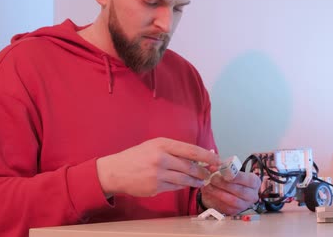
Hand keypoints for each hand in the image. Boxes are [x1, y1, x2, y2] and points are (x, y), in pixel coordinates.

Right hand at [96, 137, 220, 196]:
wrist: (116, 171)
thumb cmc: (137, 156)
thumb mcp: (154, 145)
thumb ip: (174, 150)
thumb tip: (197, 156)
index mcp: (162, 144)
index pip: (191, 150)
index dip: (206, 156)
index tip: (216, 160)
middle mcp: (161, 158)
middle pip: (190, 167)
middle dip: (203, 172)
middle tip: (209, 174)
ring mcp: (158, 174)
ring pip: (184, 180)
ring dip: (196, 181)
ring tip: (201, 181)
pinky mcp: (155, 187)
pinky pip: (175, 187)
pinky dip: (182, 186)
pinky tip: (185, 185)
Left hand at [200, 171, 260, 214]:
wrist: (227, 190)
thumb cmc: (230, 179)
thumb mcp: (228, 170)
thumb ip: (223, 168)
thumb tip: (214, 167)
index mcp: (254, 182)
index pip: (249, 180)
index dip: (238, 177)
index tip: (226, 173)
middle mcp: (252, 195)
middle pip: (240, 191)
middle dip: (225, 184)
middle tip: (213, 178)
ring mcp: (244, 205)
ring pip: (232, 201)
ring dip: (218, 192)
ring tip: (208, 186)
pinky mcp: (234, 212)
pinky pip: (225, 208)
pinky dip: (215, 200)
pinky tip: (208, 193)